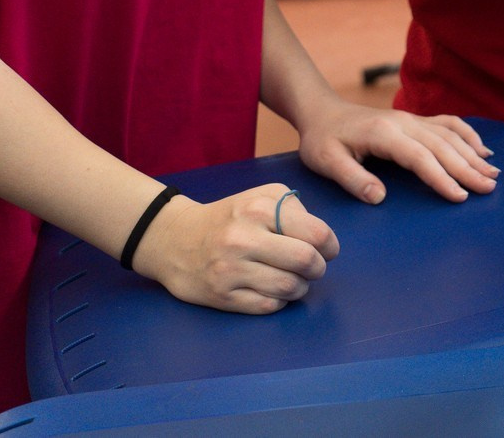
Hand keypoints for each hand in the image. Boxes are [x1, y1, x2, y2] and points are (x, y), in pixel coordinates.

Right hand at [133, 183, 339, 313]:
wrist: (174, 239)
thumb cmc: (229, 217)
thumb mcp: (262, 196)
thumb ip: (295, 210)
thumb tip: (322, 240)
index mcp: (260, 210)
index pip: (317, 234)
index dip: (330, 246)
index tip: (327, 250)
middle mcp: (244, 239)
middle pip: (306, 262)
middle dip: (318, 268)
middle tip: (312, 267)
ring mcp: (231, 270)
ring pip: (289, 287)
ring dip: (301, 287)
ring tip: (294, 279)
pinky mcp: (222, 296)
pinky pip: (268, 306)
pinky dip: (279, 301)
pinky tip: (273, 290)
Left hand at [291, 98, 498, 205]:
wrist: (322, 112)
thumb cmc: (322, 139)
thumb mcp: (326, 162)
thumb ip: (352, 178)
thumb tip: (379, 197)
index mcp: (384, 134)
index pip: (420, 157)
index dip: (441, 177)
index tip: (459, 196)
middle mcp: (404, 123)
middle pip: (443, 146)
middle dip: (468, 168)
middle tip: (490, 187)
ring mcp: (412, 120)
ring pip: (450, 135)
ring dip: (473, 153)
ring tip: (493, 172)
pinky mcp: (415, 120)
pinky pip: (448, 124)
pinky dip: (468, 135)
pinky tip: (482, 148)